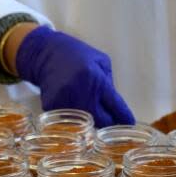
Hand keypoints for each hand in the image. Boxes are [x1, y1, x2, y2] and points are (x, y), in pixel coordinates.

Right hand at [14, 26, 134, 126]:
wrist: (45, 53)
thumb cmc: (77, 55)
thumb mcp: (101, 61)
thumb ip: (110, 84)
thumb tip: (116, 107)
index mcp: (97, 80)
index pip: (117, 107)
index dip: (125, 118)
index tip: (129, 123)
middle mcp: (82, 93)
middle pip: (103, 122)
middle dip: (109, 121)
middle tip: (109, 117)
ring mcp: (66, 101)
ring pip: (85, 123)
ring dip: (91, 119)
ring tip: (86, 103)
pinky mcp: (52, 106)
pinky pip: (69, 119)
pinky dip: (73, 115)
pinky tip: (71, 101)